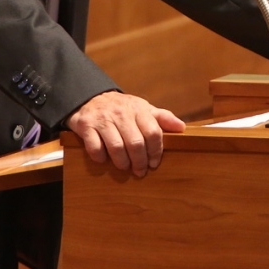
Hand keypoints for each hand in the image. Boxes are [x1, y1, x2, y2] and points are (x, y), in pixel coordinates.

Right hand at [65, 91, 184, 177]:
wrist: (91, 97)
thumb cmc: (122, 108)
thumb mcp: (143, 109)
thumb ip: (162, 118)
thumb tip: (182, 128)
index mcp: (139, 109)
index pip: (153, 132)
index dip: (156, 151)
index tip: (154, 163)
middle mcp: (121, 113)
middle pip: (136, 143)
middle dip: (140, 161)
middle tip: (140, 171)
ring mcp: (103, 119)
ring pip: (116, 147)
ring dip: (122, 162)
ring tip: (124, 167)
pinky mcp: (86, 126)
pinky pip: (95, 147)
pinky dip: (100, 157)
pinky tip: (104, 159)